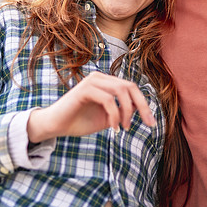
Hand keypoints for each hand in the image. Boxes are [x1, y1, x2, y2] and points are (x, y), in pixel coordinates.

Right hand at [26, 72, 155, 143]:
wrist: (55, 127)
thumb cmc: (79, 122)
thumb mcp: (106, 119)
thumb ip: (122, 112)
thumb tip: (139, 108)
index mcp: (106, 83)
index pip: (131, 88)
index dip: (144, 104)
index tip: (151, 123)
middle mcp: (100, 78)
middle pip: (130, 87)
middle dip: (142, 106)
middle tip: (148, 124)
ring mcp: (92, 81)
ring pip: (120, 91)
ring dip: (126, 111)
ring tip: (124, 128)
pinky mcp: (84, 89)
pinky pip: (108, 99)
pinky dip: (114, 115)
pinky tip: (114, 128)